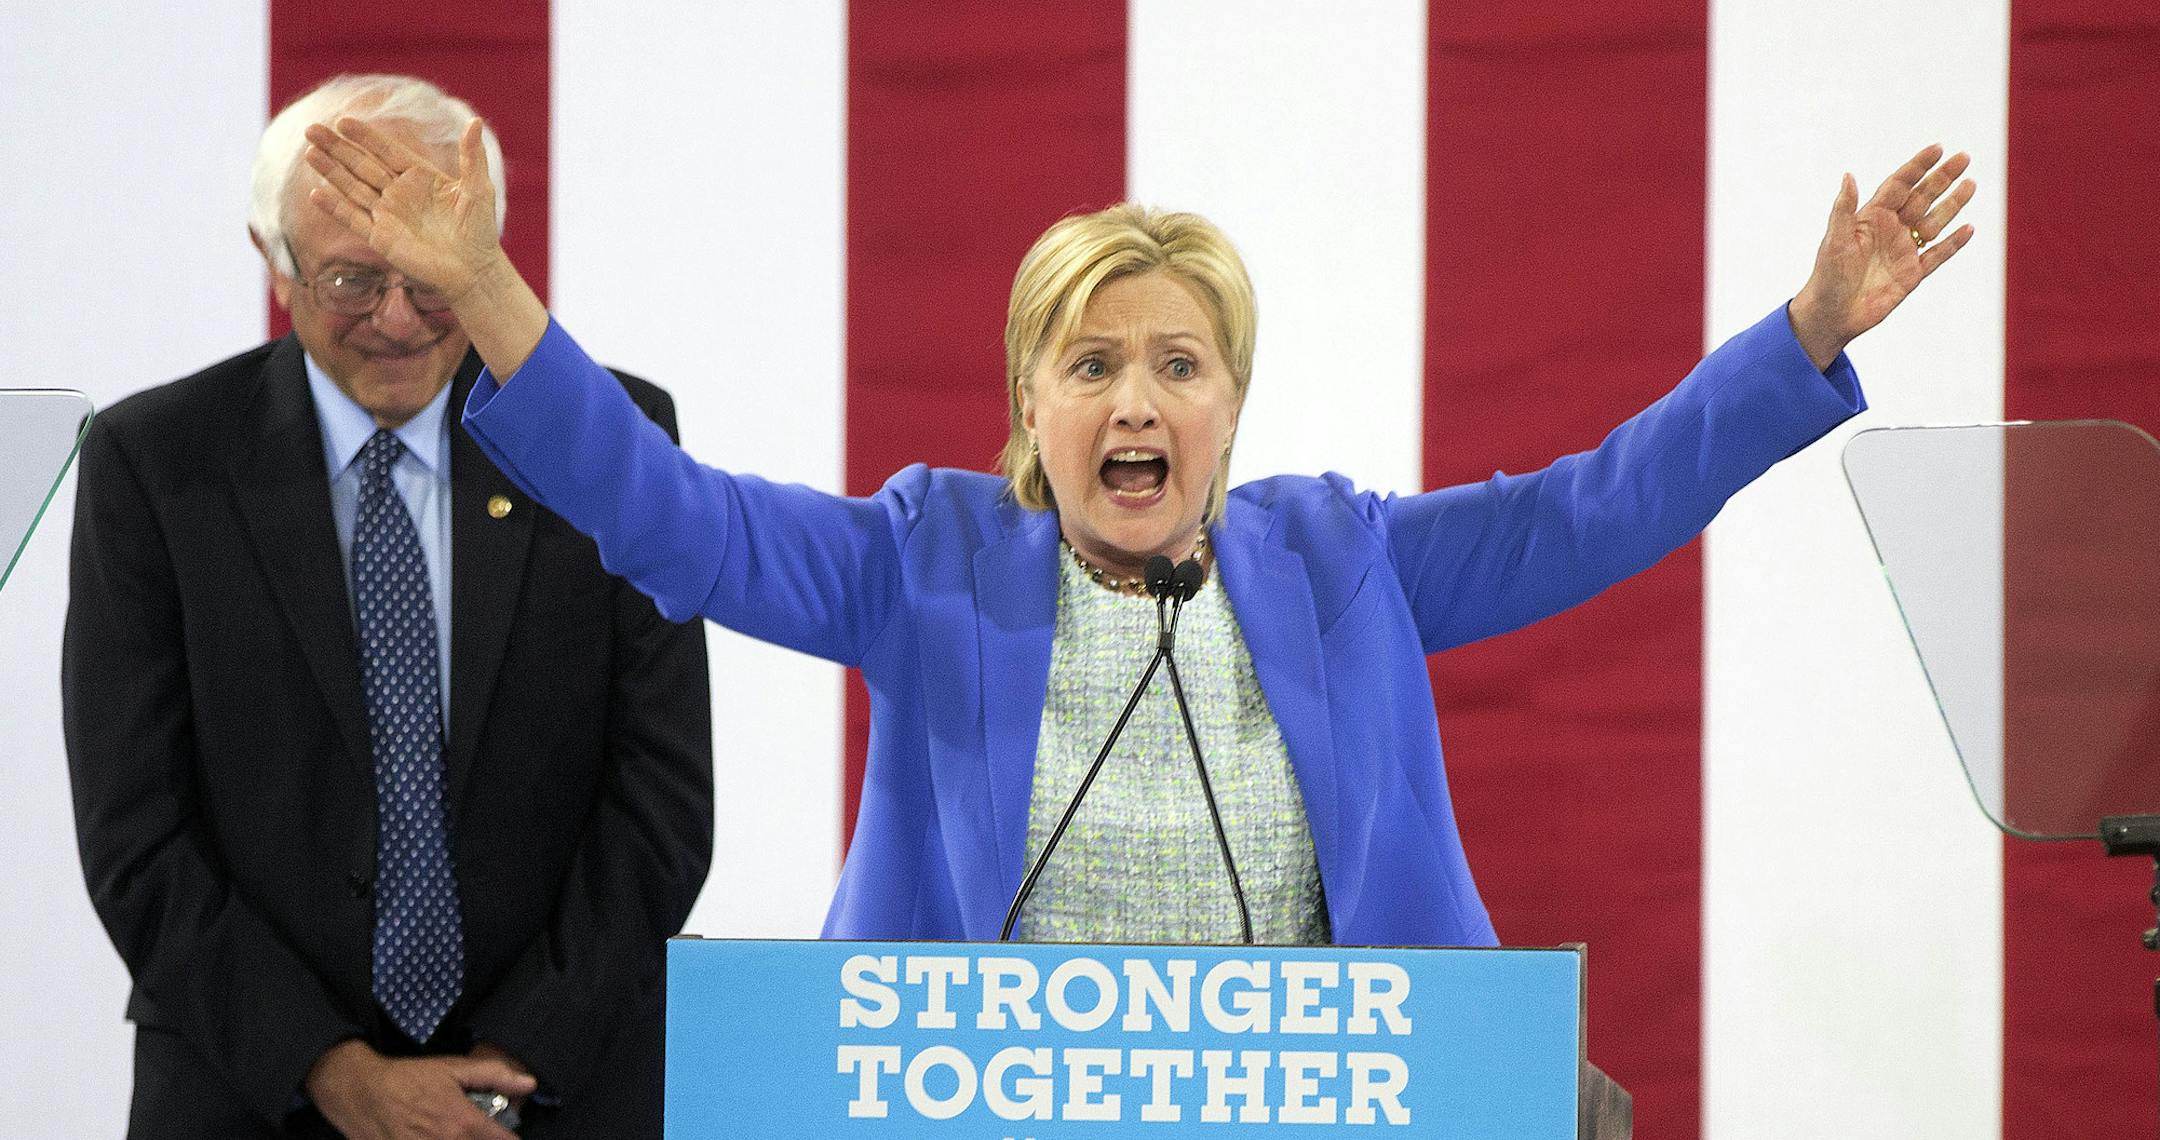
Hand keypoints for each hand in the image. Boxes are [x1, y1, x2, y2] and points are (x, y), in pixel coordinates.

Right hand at [302, 117, 507, 302]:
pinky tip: (316, 193)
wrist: (474, 270)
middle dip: (337, 148)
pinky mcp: (380, 239)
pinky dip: (335, 207)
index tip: (343, 122)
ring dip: (331, 171)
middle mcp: (398, 193)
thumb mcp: (479, 189)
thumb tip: (476, 122)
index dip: (365, 137)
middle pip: (362, 165)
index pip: (386, 151)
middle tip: (312, 129)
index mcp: (419, 177)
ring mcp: (387, 215)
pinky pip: (353, 219)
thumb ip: (472, 156)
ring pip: (352, 188)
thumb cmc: (480, 230)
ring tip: (310, 153)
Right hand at [305, 1038, 534, 1139]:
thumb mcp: (453, 1069)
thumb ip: (494, 1076)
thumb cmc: (409, 1078)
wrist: (361, 1093)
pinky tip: (438, 1137)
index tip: (508, 1135)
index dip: (511, 1139)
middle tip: (483, 1133)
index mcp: (464, 1123)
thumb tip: (530, 1083)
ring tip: (456, 1134)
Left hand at [1789, 144, 1976, 369]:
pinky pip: (1938, 255)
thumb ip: (1843, 209)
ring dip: (1952, 204)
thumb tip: (1848, 175)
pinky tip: (1969, 228)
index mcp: (1871, 218)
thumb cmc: (1826, 277)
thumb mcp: (1834, 240)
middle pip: (1921, 197)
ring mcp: (1903, 251)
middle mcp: (1890, 230)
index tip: (1937, 148)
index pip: (1899, 185)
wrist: (1832, 315)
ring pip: (1934, 222)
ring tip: (1971, 184)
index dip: (1917, 166)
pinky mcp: (1912, 274)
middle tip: (1964, 158)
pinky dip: (1953, 243)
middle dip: (1942, 178)